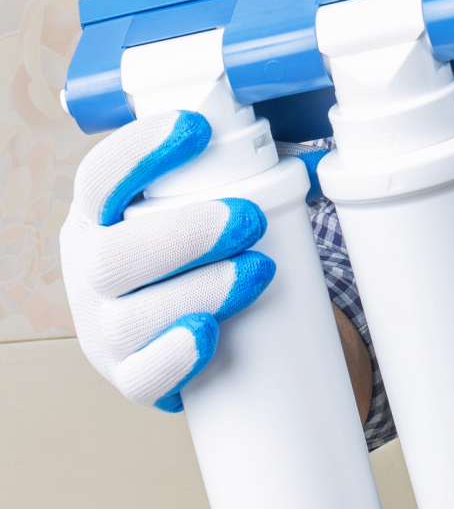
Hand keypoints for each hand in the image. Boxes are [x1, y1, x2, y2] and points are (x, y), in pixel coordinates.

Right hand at [60, 111, 274, 411]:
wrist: (194, 339)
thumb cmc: (199, 261)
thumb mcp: (193, 214)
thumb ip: (226, 178)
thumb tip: (309, 151)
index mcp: (97, 221)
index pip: (99, 179)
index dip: (140, 152)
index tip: (197, 129)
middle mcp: (90, 274)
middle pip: (114, 255)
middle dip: (187, 235)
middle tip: (250, 220)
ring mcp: (107, 331)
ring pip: (133, 317)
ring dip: (201, 290)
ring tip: (259, 271)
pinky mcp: (132, 379)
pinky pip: (143, 378)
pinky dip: (176, 357)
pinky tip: (207, 333)